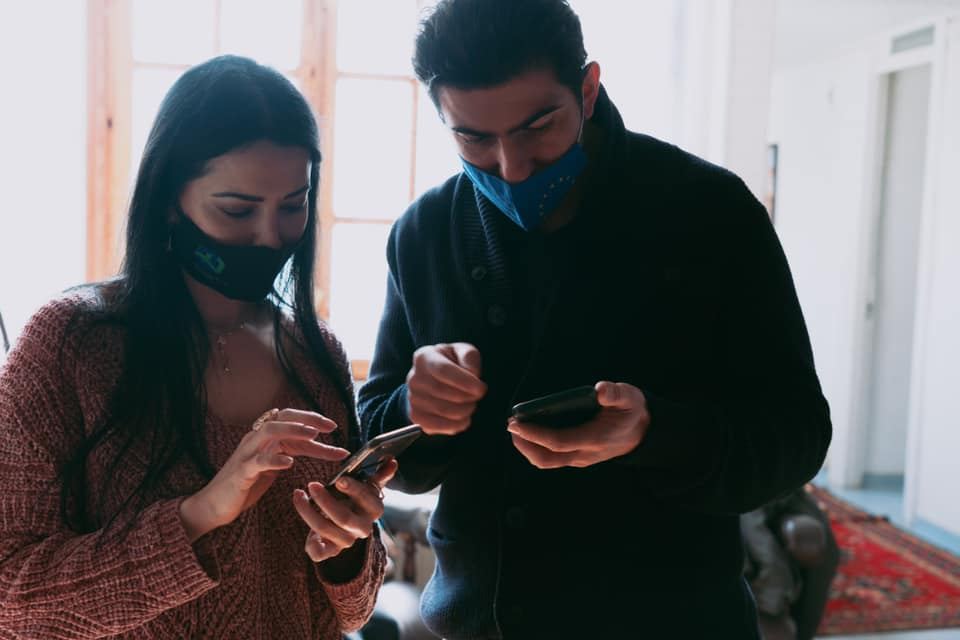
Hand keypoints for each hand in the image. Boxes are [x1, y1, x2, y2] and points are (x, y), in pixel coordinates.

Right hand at [180, 409, 349, 541]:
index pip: (291, 420)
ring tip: (313, 436)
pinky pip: (257, 460)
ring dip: (293, 430)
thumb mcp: (275, 466)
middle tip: (330, 427)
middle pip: (283, 417)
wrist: (214, 506)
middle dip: (308, 419)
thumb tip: (321, 445)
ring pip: (270, 430)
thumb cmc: (246, 485)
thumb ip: (294, 453)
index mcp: (264, 437)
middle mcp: (256, 439)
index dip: (313, 420)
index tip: (334, 427)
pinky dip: (274, 459)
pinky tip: (289, 462)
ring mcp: (247, 453)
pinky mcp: (241, 472)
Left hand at [293, 458, 398, 563]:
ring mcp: (347, 541)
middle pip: (344, 518)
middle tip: (312, 485)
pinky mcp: (331, 551)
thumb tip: (392, 461)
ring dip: (308, 511)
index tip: (339, 479)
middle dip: (325, 500)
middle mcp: (363, 528)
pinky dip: (311, 545)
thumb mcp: (368, 487)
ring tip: (298, 494)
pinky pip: (319, 554)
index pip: (366, 500)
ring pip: (325, 529)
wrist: (348, 525)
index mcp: (374, 509)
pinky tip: (303, 525)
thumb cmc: (356, 500)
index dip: (354, 489)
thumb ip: (380, 475)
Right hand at [406, 342, 486, 434]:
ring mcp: (413, 399)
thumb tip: (472, 374)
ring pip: (445, 411)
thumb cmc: (451, 364)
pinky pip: (441, 426)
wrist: (431, 381)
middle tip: (477, 396)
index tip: (481, 388)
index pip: (443, 370)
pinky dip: (458, 424)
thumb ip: (469, 357)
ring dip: (466, 410)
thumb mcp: (462, 352)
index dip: (464, 381)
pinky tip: (464, 417)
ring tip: (470, 404)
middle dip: (468, 397)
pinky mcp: (417, 417)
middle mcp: (414, 378)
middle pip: (445, 392)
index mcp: (424, 357)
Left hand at [507, 381, 649, 468]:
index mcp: (596, 438)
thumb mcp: (630, 398)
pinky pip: (552, 459)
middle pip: (547, 459)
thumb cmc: (630, 411)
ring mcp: (580, 459)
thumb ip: (616, 394)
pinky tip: (528, 432)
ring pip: (547, 462)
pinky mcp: (576, 458)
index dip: (535, 434)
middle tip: (511, 425)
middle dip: (525, 444)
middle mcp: (585, 453)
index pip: (559, 442)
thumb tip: (601, 390)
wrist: (640, 432)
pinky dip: (536, 448)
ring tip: (516, 429)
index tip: (516, 422)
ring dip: (527, 448)